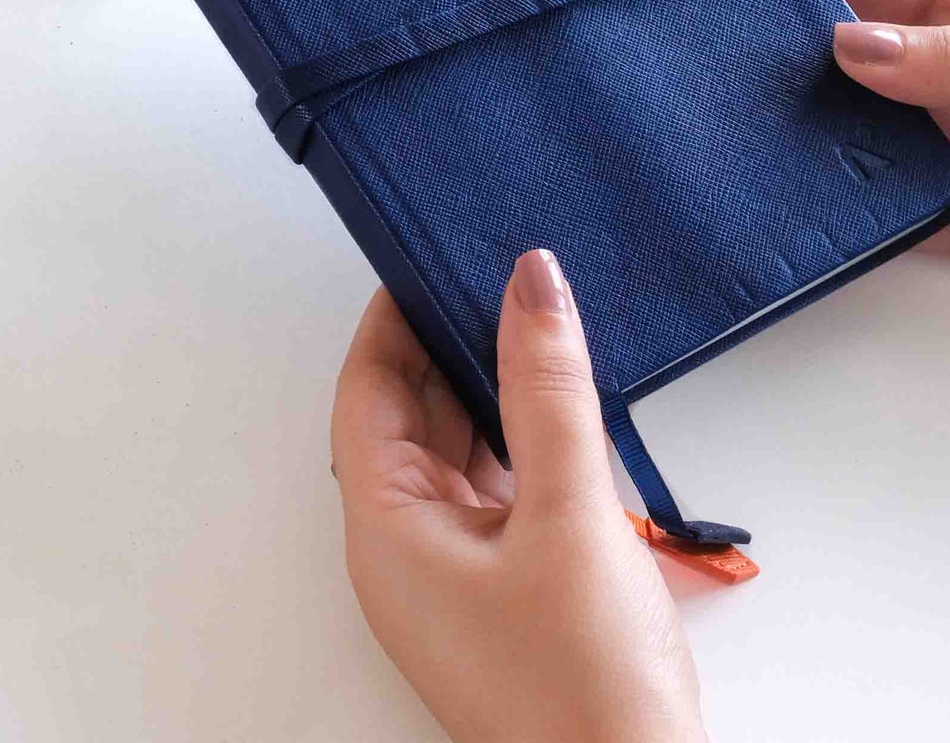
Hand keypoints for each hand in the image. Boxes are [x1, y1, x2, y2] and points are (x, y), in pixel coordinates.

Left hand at [332, 250, 705, 742]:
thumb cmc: (583, 692)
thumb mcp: (569, 516)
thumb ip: (548, 391)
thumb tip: (530, 283)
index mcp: (385, 533)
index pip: (365, 395)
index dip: (392, 322)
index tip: (429, 257)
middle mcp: (406, 553)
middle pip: (407, 419)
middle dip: (446, 346)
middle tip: (495, 277)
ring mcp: (456, 578)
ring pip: (456, 454)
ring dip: (489, 394)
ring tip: (535, 328)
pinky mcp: (505, 595)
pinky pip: (496, 494)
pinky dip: (520, 445)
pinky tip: (559, 412)